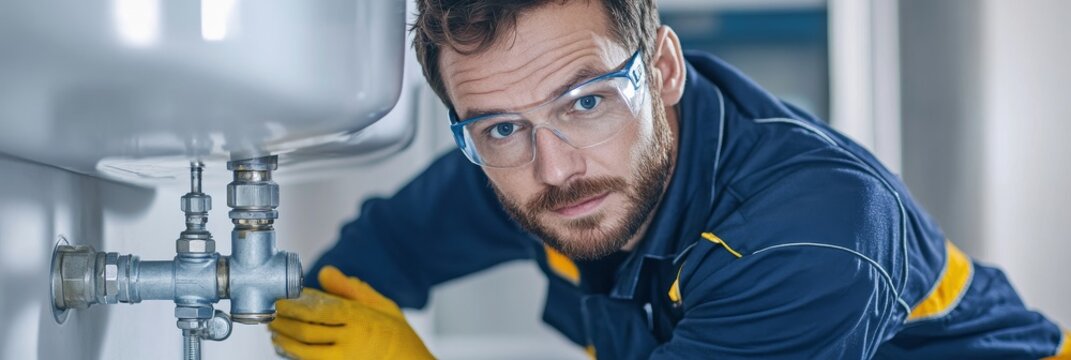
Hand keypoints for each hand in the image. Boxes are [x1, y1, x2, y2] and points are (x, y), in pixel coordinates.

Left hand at [269, 266, 433, 358]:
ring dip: (285, 342)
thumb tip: (325, 272)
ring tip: (276, 334)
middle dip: (284, 324)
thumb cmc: (399, 337)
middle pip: (306, 331)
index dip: (294, 307)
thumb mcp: (383, 306)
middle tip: (272, 317)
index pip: (318, 311)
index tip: (280, 301)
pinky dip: (297, 356)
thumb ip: (352, 290)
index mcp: (360, 319)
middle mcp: (350, 340)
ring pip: (305, 351)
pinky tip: (289, 350)